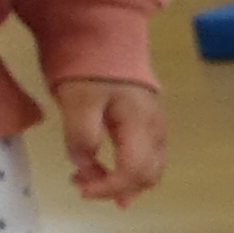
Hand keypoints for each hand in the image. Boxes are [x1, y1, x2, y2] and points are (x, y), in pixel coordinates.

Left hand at [55, 78, 164, 203]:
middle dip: (115, 188)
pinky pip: (145, 160)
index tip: (81, 190)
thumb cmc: (91, 70)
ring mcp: (156, 130)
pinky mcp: (149, 128)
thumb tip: (83, 164)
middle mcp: (155, 132)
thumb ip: (81, 135)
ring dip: (121, 184)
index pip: (134, 171)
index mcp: (140, 125)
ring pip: (149, 171)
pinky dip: (126, 173)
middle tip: (81, 186)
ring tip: (89, 180)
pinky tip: (105, 171)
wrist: (104, 42)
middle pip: (147, 176)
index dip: (109, 187)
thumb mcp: (78, 100)